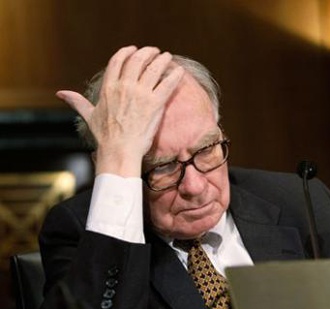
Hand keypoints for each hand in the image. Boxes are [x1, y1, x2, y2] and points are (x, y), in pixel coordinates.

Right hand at [56, 46, 184, 176]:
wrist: (119, 150)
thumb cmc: (104, 137)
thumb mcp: (89, 115)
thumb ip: (77, 101)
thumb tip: (61, 94)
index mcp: (108, 88)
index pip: (117, 61)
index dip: (127, 52)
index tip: (134, 49)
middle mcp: (124, 87)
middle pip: (137, 60)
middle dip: (147, 52)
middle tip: (155, 51)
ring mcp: (140, 94)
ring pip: (154, 69)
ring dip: (162, 60)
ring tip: (167, 57)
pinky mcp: (155, 103)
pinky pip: (167, 84)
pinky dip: (174, 75)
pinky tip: (179, 71)